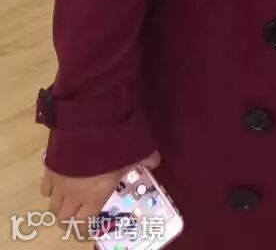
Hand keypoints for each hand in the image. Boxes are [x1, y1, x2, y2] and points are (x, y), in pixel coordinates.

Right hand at [41, 151, 159, 221]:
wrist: (91, 122)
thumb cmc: (118, 143)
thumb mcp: (140, 152)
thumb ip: (147, 160)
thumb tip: (153, 163)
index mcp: (95, 196)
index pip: (83, 224)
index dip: (83, 231)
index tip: (87, 231)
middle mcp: (74, 194)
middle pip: (63, 218)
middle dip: (70, 220)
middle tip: (78, 216)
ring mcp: (59, 182)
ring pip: (52, 205)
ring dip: (61, 206)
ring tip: (69, 201)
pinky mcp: (48, 169)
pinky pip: (45, 188)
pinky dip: (51, 191)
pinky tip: (59, 185)